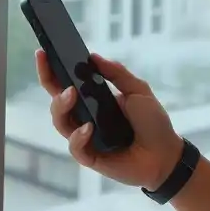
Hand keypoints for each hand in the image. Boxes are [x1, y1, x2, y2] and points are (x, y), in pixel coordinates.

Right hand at [37, 51, 182, 191]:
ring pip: (61, 123)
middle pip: (56, 102)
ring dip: (61, 108)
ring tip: (72, 95)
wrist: (167, 154)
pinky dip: (78, 137)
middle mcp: (85, 118)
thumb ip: (116, 73)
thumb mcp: (138, 90)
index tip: (42, 52)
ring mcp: (86, 138)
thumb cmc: (153, 122)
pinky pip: (75, 148)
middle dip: (50, 85)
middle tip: (63, 78)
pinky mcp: (91, 157)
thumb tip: (93, 56)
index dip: (51, 69)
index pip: (65, 83)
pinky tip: (88, 128)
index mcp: (93, 100)